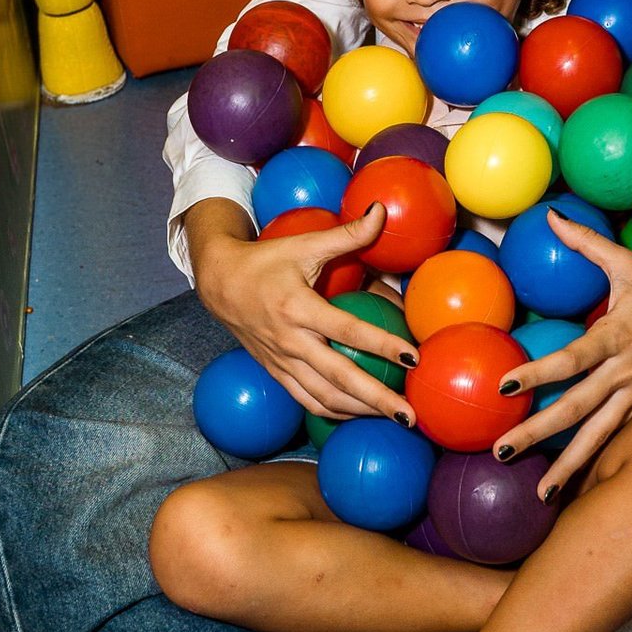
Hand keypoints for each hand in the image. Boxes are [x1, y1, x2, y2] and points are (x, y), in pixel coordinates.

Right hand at [195, 206, 417, 422]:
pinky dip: (336, 412)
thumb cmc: (266, 261)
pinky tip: (361, 414)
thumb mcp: (303, 244)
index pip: (348, 331)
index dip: (382, 345)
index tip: (413, 357)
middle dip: (377, 399)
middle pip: (340, 378)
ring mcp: (281, 362)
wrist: (218, 283)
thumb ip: (347, 235)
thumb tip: (381, 212)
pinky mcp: (276, 373)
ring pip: (324, 398)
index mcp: (298, 308)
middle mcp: (290, 341)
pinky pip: (307, 401)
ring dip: (361, 412)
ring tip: (394, 419)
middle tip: (410, 416)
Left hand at [493, 210, 631, 494]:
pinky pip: (616, 439)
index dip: (538, 373)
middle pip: (576, 409)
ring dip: (568, 466)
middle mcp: (626, 372)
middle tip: (501, 451)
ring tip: (539, 495)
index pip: (571, 359)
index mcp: (617, 336)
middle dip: (538, 433)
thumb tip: (548, 215)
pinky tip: (573, 488)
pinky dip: (596, 465)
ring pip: (598, 436)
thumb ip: (585, 241)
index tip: (505, 387)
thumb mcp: (630, 263)